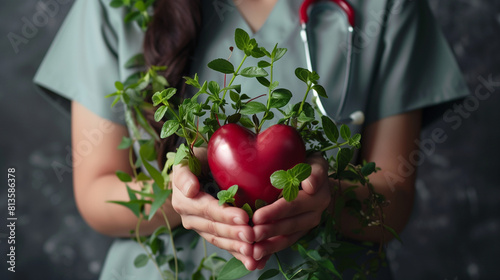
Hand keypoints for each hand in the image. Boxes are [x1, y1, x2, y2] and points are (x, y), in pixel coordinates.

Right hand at [171, 148, 262, 269]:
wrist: (198, 170)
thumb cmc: (197, 161)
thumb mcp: (187, 161)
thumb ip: (185, 175)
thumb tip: (190, 190)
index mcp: (184, 200)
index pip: (207, 209)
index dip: (225, 214)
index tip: (243, 217)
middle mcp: (191, 217)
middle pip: (215, 228)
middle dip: (235, 234)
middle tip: (253, 236)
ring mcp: (201, 228)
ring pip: (220, 240)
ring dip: (237, 248)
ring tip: (254, 254)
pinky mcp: (212, 234)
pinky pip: (226, 246)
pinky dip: (239, 255)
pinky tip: (254, 263)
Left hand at [251, 154, 330, 266]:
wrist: (316, 180)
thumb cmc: (310, 167)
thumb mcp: (316, 164)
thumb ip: (315, 172)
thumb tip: (310, 185)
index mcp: (318, 196)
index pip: (293, 204)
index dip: (275, 212)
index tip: (257, 216)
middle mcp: (315, 213)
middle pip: (289, 224)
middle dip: (269, 231)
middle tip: (250, 235)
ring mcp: (307, 225)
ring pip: (288, 237)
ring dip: (270, 245)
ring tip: (253, 251)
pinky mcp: (300, 232)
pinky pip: (286, 242)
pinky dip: (272, 250)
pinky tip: (258, 256)